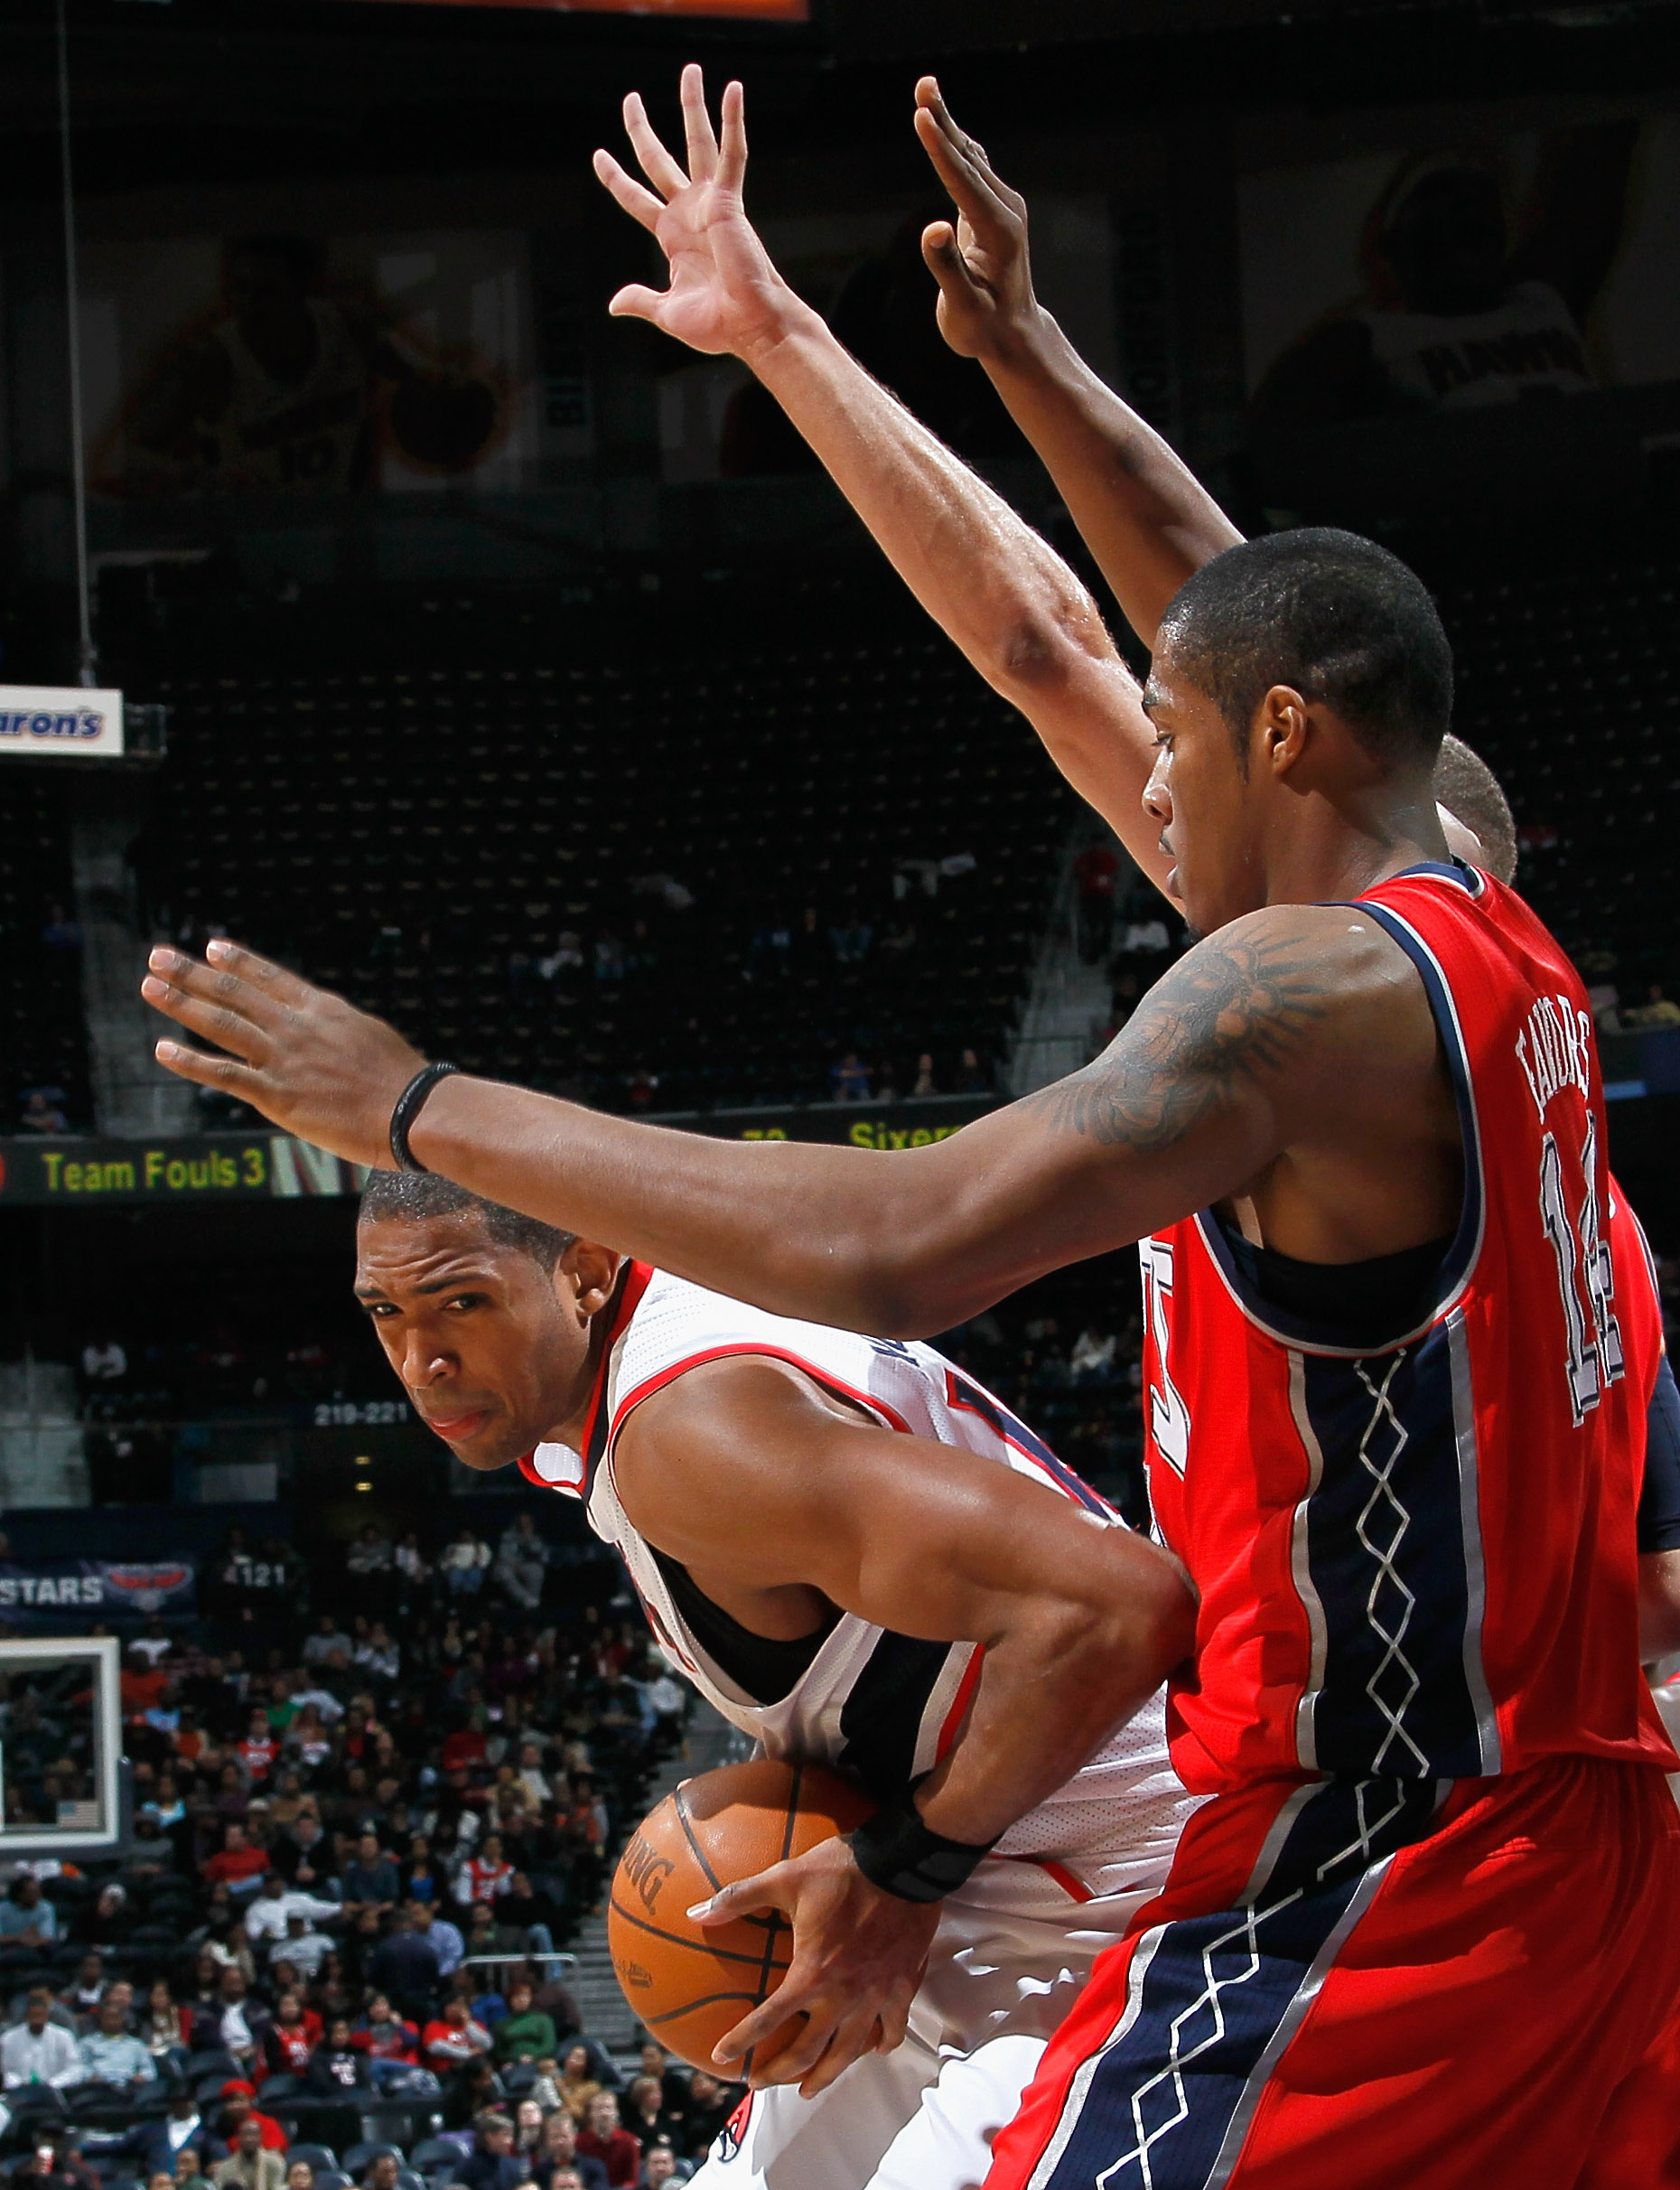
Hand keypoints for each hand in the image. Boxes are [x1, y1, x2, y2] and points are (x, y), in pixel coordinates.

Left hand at [140, 938, 421, 1167]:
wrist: (413, 1111)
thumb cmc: (403, 1081)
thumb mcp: (370, 1037)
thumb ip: (339, 1030)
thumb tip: (328, 1029)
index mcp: (323, 1010)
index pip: (271, 977)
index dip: (238, 961)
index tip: (212, 948)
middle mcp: (297, 1027)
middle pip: (235, 992)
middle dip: (192, 972)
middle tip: (159, 955)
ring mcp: (284, 1058)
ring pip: (221, 1023)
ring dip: (181, 1002)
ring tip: (150, 985)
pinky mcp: (277, 1095)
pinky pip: (223, 1074)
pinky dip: (189, 1061)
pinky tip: (163, 1048)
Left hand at [592, 64, 812, 365]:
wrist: (750, 327)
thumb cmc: (717, 326)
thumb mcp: (667, 312)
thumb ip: (641, 300)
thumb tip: (614, 303)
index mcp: (673, 237)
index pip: (636, 198)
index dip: (616, 178)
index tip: (599, 156)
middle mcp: (689, 213)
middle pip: (658, 161)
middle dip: (641, 131)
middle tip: (630, 100)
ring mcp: (710, 203)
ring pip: (697, 143)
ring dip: (693, 106)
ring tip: (690, 70)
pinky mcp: (729, 200)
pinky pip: (733, 153)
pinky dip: (734, 121)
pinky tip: (734, 89)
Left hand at [696, 1834, 937, 2097]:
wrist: (903, 1863)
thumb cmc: (840, 1871)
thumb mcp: (784, 1878)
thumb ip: (739, 1897)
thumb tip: (695, 1912)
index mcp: (812, 1975)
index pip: (769, 2020)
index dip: (741, 2041)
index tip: (722, 2058)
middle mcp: (843, 1997)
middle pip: (808, 2053)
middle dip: (780, 2073)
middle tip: (760, 2083)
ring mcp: (876, 1997)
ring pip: (850, 2052)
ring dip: (827, 2075)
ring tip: (809, 2089)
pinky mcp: (904, 1988)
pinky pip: (893, 2029)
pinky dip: (881, 2045)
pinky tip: (873, 2051)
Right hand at [912, 76, 1041, 362]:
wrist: (1012, 335)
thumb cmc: (983, 327)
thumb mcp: (962, 307)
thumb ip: (946, 268)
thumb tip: (933, 228)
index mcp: (998, 231)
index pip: (962, 181)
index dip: (939, 148)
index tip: (922, 117)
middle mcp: (1005, 211)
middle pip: (967, 158)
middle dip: (943, 121)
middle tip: (923, 85)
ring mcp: (1002, 207)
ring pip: (970, 157)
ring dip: (947, 123)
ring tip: (926, 90)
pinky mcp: (994, 209)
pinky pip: (971, 168)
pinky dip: (953, 144)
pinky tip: (942, 123)